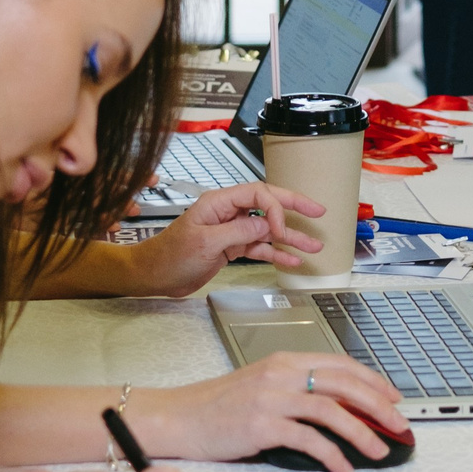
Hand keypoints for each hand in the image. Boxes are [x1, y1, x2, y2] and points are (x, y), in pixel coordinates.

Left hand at [125, 183, 326, 294]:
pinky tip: (291, 260)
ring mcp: (231, 230)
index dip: (274, 208)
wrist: (154, 277)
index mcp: (219, 202)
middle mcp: (228, 212)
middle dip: (294, 208)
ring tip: (314, 246)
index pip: (257, 194)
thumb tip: (266, 225)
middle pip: (268, 204)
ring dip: (290, 238)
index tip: (280, 229)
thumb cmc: (169, 256)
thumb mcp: (205, 243)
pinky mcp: (231, 248)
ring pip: (267, 230)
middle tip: (318, 212)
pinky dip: (275, 254)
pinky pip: (259, 248)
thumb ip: (238, 231)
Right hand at [141, 352, 405, 471]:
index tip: (393, 398)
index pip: (340, 364)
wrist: (178, 418)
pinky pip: (307, 439)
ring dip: (362, 432)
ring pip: (331, 410)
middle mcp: (281, 374)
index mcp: (284, 361)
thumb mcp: (262, 385)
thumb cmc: (218, 406)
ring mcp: (271, 399)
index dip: (372, 381)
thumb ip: (296, 388)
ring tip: (378, 451)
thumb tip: (339, 406)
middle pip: (343, 383)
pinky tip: (341, 468)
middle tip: (399, 426)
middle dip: (378, 405)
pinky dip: (330, 454)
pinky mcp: (261, 425)